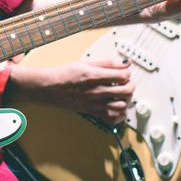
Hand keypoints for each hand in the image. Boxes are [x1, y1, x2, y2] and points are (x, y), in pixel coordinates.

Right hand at [10, 59, 135, 124]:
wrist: (49, 88)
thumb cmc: (64, 74)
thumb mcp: (85, 62)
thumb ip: (107, 62)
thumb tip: (124, 63)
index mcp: (95, 76)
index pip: (123, 75)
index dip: (127, 72)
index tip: (125, 71)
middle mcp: (96, 91)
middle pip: (126, 91)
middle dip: (131, 85)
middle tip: (127, 82)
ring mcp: (95, 104)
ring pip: (122, 106)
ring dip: (126, 100)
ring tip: (123, 94)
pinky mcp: (92, 112)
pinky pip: (112, 119)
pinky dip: (119, 115)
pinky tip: (118, 108)